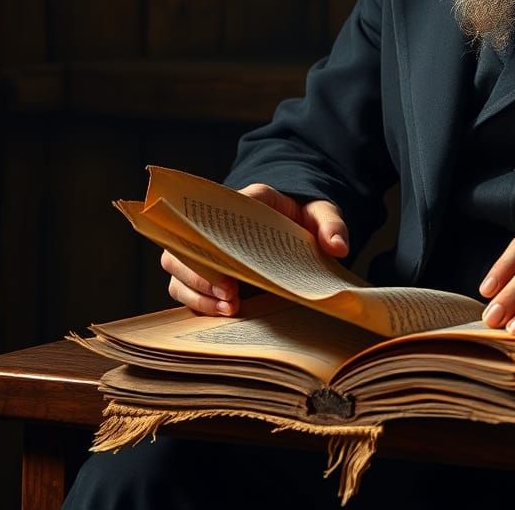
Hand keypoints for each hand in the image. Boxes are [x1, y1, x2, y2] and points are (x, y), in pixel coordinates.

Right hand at [161, 182, 348, 316]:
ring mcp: (206, 246)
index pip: (211, 214)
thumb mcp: (323, 213)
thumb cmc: (304, 215)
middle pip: (182, 246)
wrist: (296, 219)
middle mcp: (215, 222)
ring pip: (176, 268)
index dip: (211, 245)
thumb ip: (332, 225)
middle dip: (198, 277)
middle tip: (230, 299)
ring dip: (196, 293)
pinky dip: (197, 301)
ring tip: (228, 310)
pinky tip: (222, 313)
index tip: (230, 278)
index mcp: (243, 201)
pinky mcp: (206, 268)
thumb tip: (337, 247)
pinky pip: (184, 286)